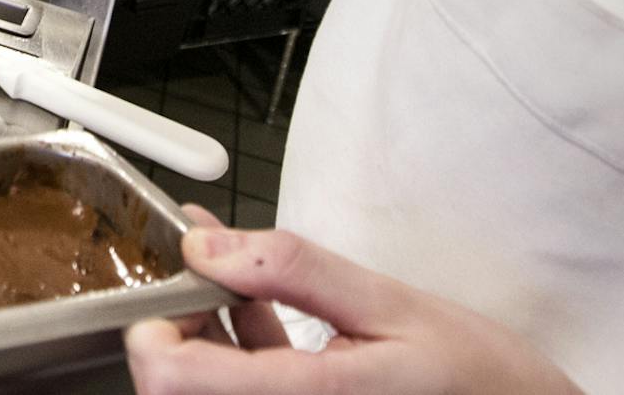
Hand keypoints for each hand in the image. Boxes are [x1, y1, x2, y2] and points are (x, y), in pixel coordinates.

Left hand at [124, 215, 581, 394]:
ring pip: (204, 390)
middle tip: (203, 271)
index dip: (151, 331)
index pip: (171, 381)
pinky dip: (233, 351)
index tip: (170, 288)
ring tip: (234, 281)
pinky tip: (255, 309)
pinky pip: (241, 392)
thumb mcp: (388, 302)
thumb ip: (290, 269)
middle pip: (176, 390)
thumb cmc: (473, 373)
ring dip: (202, 336)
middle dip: (176, 326)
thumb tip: (204, 243)